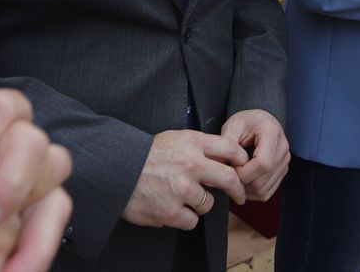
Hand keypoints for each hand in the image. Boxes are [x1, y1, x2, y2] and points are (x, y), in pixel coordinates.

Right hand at [122, 130, 249, 229]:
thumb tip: (226, 159)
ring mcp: (181, 189)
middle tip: (239, 196)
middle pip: (229, 178)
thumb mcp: (175, 138)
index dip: (241, 160)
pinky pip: (192, 221)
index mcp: (192, 143)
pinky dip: (184, 218)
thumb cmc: (146, 155)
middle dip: (238, 190)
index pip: (230, 149)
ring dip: (200, 204)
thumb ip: (199, 147)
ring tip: (181, 197)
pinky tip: (172, 208)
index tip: (243, 169)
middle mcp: (190, 164)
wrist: (117, 171)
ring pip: (208, 204)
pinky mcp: (171, 212)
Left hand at [220, 109, 288, 201]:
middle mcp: (282, 150)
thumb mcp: (233, 125)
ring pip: (263, 190)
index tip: (229, 168)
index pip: (262, 163)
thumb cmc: (246, 122)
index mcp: (272, 134)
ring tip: (234, 177)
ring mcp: (284, 163)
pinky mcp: (281, 173)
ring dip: (245, 190)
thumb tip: (217, 164)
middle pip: (262, 180)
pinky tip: (243, 181)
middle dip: (241, 183)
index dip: (243, 172)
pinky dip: (251, 192)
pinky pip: (266, 192)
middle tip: (228, 174)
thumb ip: (226, 144)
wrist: (260, 121)